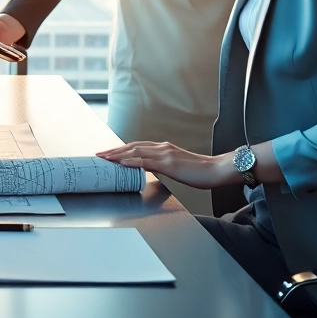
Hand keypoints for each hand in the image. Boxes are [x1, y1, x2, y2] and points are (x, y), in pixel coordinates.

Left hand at [96, 141, 237, 189]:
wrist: (216, 170)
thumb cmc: (200, 171)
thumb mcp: (177, 166)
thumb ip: (164, 165)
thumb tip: (151, 169)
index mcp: (164, 148)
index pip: (137, 146)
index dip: (122, 149)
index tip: (109, 153)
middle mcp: (162, 148)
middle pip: (132, 146)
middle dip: (114, 150)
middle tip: (100, 154)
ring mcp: (165, 155)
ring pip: (136, 152)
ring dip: (118, 155)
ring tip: (105, 158)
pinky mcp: (169, 164)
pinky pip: (146, 162)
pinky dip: (131, 162)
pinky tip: (122, 164)